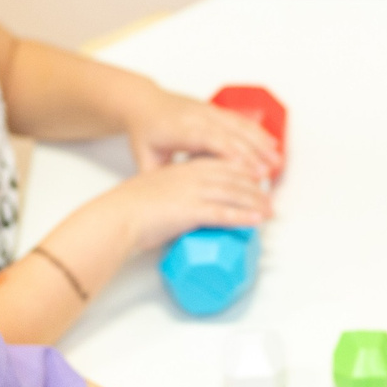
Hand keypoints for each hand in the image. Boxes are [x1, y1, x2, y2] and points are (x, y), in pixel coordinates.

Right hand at [99, 159, 270, 255]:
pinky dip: (244, 217)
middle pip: (233, 177)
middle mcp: (192, 176)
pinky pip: (225, 214)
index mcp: (183, 169)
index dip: (242, 171)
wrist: (117, 215)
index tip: (255, 178)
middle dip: (255, 188)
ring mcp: (193, 192)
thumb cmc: (128, 207)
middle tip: (270, 198)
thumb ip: (169, 193)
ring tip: (269, 212)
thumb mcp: (153, 190)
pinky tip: (256, 221)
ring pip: (234, 194)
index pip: (221, 165)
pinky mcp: (192, 211)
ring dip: (255, 203)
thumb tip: (175, 206)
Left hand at [124, 87, 281, 177]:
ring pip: (239, 125)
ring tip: (277, 161)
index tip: (246, 169)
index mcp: (179, 129)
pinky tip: (272, 144)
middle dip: (252, 153)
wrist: (142, 102)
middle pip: (229, 133)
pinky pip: (240, 120)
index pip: (209, 140)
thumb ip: (160, 179)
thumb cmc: (144, 132)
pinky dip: (257, 132)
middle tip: (268, 172)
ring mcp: (208, 111)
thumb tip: (174, 202)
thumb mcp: (144, 159)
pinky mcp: (215, 110)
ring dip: (260, 142)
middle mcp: (196, 117)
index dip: (230, 154)